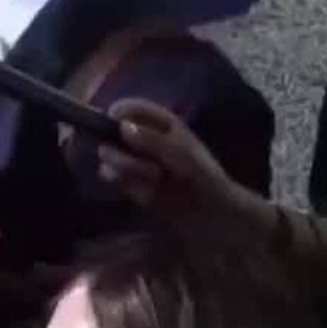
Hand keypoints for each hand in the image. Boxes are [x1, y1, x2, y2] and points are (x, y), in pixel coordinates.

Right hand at [98, 99, 265, 235]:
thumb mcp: (184, 157)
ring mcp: (137, 162)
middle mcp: (146, 141)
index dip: (120, 113)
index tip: (112, 123)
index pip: (133, 109)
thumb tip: (122, 127)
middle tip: (133, 162)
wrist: (215, 219)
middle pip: (115, 132)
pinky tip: (139, 191)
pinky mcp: (131, 184)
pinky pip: (114, 178)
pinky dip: (122, 183)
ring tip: (148, 180)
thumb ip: (154, 141)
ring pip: (111, 155)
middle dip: (118, 146)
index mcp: (164, 126)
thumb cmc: (207, 181)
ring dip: (122, 166)